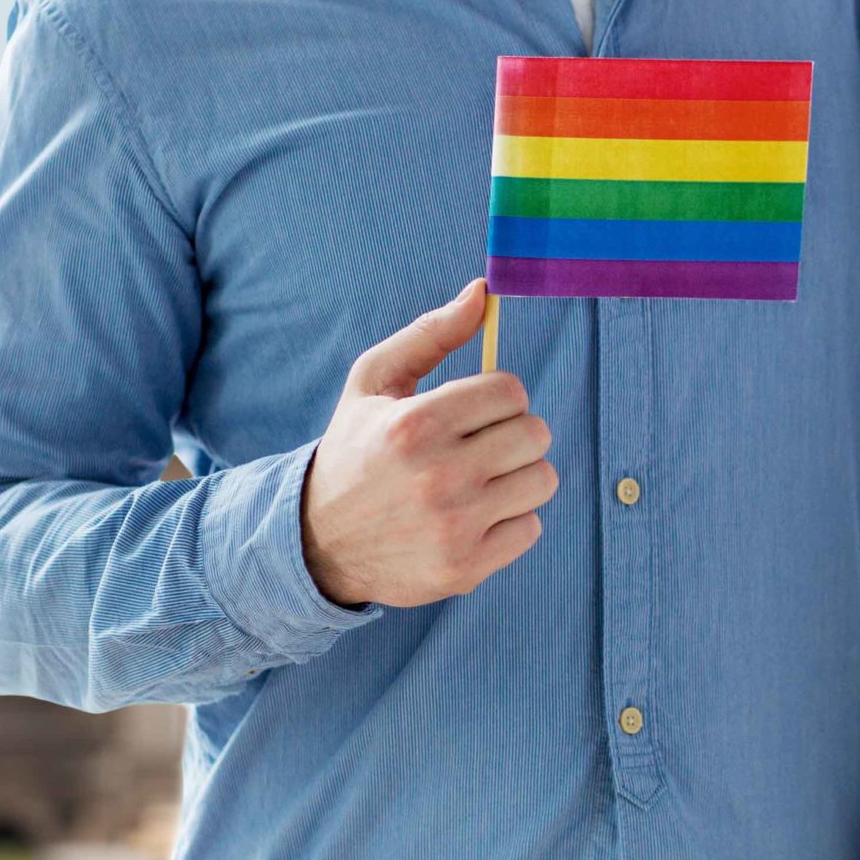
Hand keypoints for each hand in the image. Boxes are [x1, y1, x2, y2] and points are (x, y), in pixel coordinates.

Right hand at [302, 280, 556, 607]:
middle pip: (535, 433)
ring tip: (480, 480)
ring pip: (542, 480)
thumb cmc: (355, 449)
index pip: (511, 390)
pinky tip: (474, 516)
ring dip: (518, 476)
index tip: (475, 410)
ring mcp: (454, 526)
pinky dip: (511, 520)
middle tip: (481, 444)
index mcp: (416, 424)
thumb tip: (482, 292)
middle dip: (514, 432)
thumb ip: (430, 334)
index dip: (498, 395)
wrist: (317, 542)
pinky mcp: (465, 567)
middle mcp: (438, 476)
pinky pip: (531, 528)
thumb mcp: (374, 383)